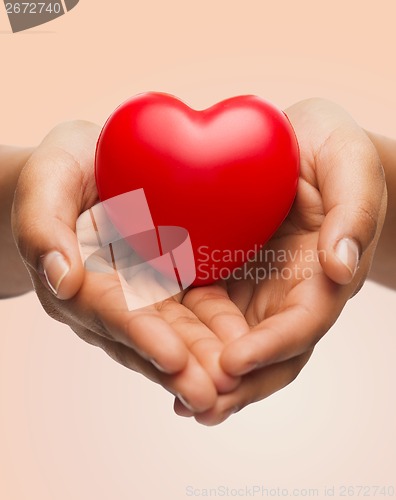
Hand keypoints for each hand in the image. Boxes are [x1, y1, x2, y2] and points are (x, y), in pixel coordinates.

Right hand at [11, 121, 242, 412]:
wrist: (92, 168)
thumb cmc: (64, 171)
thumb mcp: (47, 182)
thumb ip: (43, 227)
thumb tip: (62, 279)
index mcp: (80, 279)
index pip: (111, 311)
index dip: (141, 334)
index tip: (173, 357)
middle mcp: (114, 298)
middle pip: (148, 336)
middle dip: (180, 367)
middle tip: (213, 395)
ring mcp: (144, 294)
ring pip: (176, 332)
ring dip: (203, 361)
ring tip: (234, 385)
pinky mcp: (171, 283)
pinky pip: (196, 310)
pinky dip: (218, 332)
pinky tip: (245, 350)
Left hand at [174, 98, 386, 424]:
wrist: (300, 144)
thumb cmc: (333, 151)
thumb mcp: (350, 166)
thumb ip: (354, 212)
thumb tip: (341, 266)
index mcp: (323, 275)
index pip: (302, 324)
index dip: (272, 347)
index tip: (234, 363)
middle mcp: (288, 293)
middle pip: (267, 352)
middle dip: (237, 384)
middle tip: (197, 407)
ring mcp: (254, 289)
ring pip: (232, 342)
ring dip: (206, 374)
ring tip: (175, 398)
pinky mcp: (224, 274)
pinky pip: (203, 312)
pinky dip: (185, 337)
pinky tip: (155, 351)